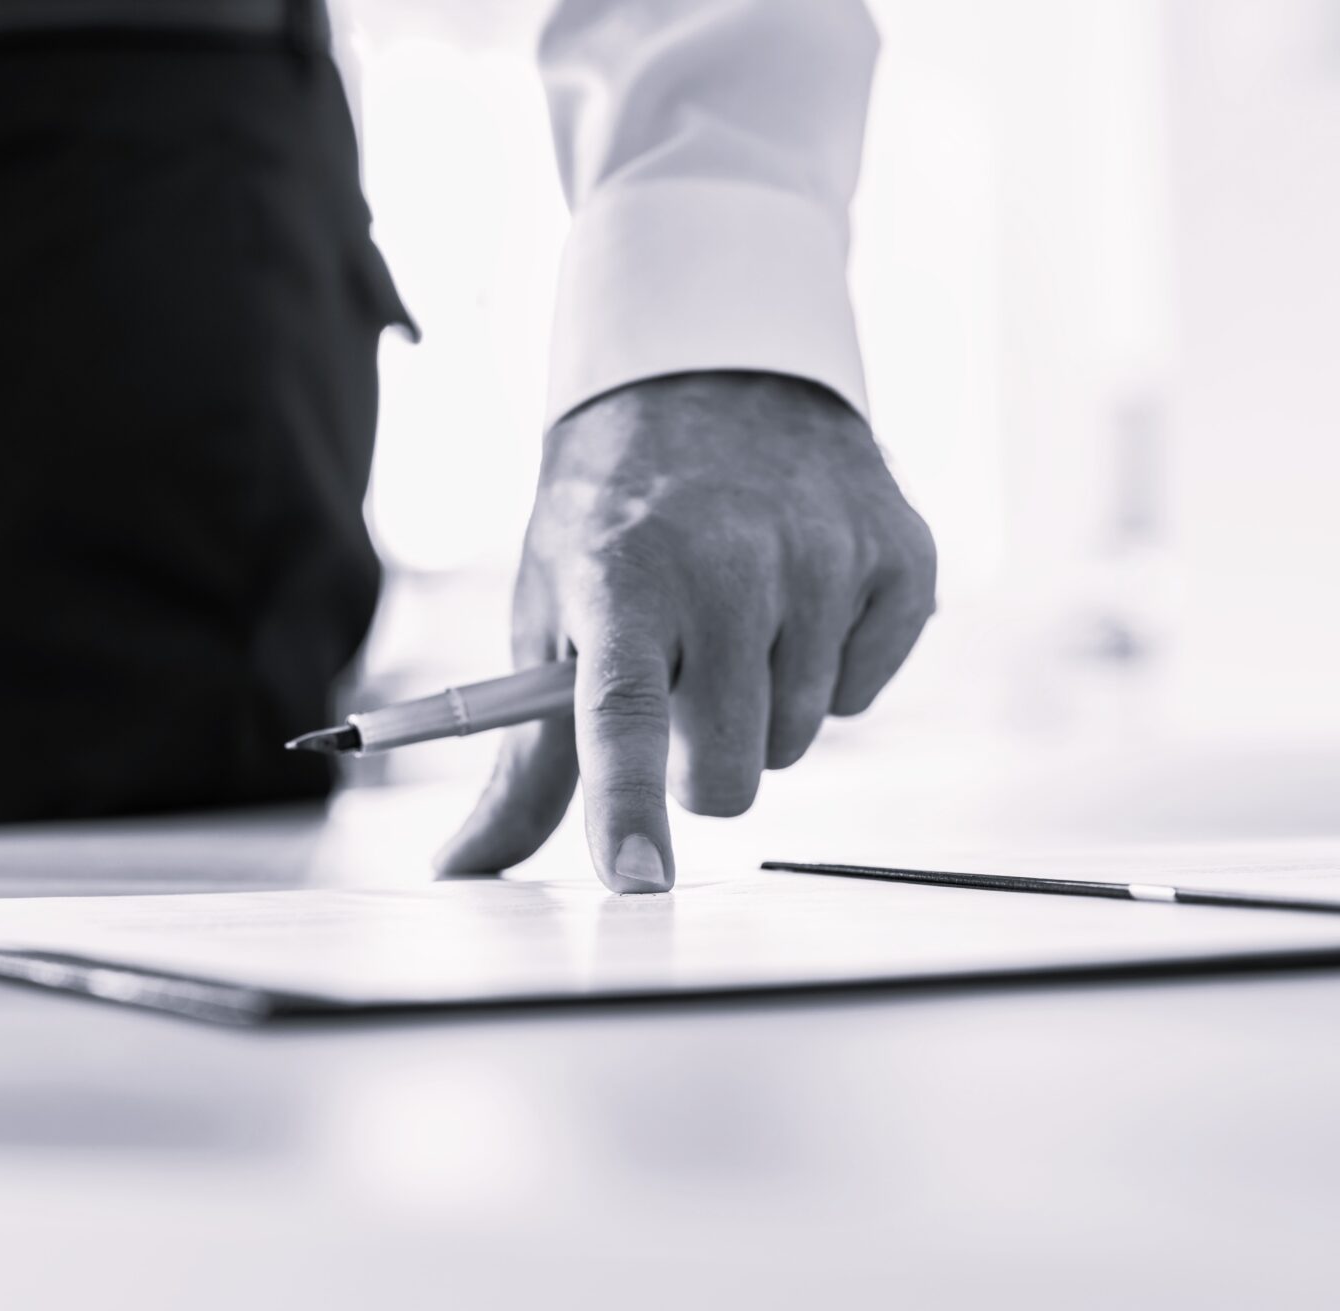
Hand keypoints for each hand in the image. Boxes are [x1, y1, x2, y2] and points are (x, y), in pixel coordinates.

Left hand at [434, 371, 936, 892]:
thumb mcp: (553, 615)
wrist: (710, 378)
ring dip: (762, 708)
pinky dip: (830, 668)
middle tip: (677, 677)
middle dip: (698, 758)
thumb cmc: (613, 522)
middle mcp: (731, 562)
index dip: (629, 803)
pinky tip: (798, 598)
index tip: (638, 881)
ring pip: (799, 737)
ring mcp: (827, 555)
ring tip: (734, 620)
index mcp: (623, 577)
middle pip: (729, 770)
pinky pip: (865, 691)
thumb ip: (525, 761)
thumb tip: (459, 867)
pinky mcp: (903, 556)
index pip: (625, 713)